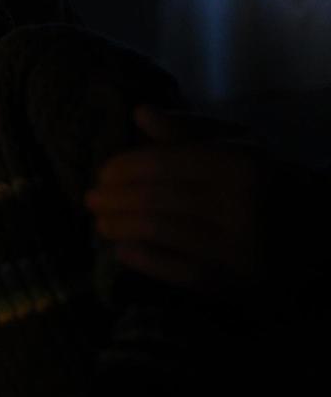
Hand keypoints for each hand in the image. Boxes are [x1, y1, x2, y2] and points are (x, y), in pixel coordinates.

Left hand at [86, 105, 258, 290]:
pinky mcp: (238, 283)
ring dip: (120, 227)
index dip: (123, 168)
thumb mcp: (239, 144)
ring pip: (160, 234)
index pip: (163, 162)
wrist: (325, 230)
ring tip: (100, 223)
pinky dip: (143, 260)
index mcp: (238, 165)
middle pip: (155, 199)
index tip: (101, 173)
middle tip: (89, 200)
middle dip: (113, 200)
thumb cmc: (270, 180)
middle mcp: (240, 206)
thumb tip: (139, 113)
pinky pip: (177, 272)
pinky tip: (122, 251)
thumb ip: (188, 129)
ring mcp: (239, 249)